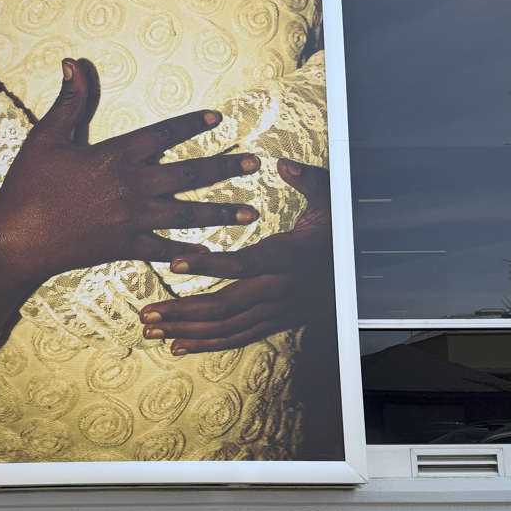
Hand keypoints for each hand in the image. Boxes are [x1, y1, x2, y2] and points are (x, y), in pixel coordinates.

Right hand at [0, 58, 261, 288]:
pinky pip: (165, 251)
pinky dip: (189, 253)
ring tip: (252, 211)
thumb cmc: (29, 185)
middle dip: (224, 167)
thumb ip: (69, 102)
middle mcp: (132, 186)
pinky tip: (213, 253)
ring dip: (222, 212)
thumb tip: (72, 63)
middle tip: (254, 163)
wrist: (17, 238)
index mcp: (116, 156)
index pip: (164, 134)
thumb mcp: (47, 137)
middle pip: (189, 174)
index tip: (219, 120)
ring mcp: (132, 220)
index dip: (193, 125)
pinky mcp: (126, 247)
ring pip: (188, 214)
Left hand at [138, 159, 333, 353]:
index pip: (244, 264)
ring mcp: (276, 310)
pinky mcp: (274, 322)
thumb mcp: (333, 202)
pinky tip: (178, 346)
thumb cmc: (342, 234)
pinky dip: (207, 344)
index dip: (209, 266)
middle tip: (146, 312)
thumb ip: (308, 181)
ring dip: (187, 330)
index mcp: (287, 256)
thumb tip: (282, 164)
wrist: (364, 276)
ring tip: (151, 329)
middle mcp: (279, 289)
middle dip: (183, 311)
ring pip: (227, 328)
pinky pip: (237, 338)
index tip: (175, 263)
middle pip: (226, 306)